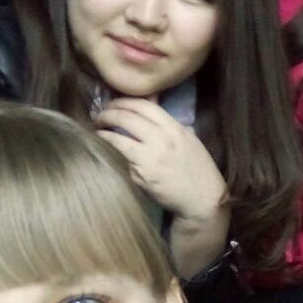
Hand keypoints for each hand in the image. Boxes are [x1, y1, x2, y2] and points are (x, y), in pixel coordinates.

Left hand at [96, 98, 227, 221]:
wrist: (203, 200)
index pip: (143, 105)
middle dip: (107, 114)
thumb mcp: (189, 140)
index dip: (122, 101)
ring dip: (102, 133)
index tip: (113, 105)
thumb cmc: (198, 169)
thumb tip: (150, 101)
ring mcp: (150, 159)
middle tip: (99, 117)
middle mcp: (162, 140)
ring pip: (116, 139)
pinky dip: (111, 153)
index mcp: (174, 129)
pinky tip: (107, 151)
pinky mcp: (141, 176)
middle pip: (125, 118)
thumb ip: (169, 123)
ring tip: (98, 132)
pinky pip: (121, 160)